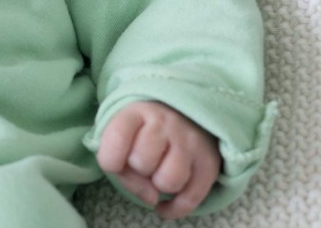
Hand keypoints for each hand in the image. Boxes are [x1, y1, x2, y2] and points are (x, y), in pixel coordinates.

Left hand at [96, 101, 220, 219]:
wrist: (184, 115)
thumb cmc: (143, 131)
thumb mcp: (123, 135)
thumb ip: (121, 165)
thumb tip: (151, 198)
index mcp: (136, 112)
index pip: (116, 140)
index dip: (110, 161)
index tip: (116, 162)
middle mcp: (165, 123)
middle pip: (142, 163)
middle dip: (138, 170)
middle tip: (143, 162)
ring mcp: (190, 141)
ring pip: (169, 182)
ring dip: (159, 185)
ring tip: (158, 174)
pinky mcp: (209, 162)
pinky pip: (191, 199)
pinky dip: (175, 207)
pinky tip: (166, 202)